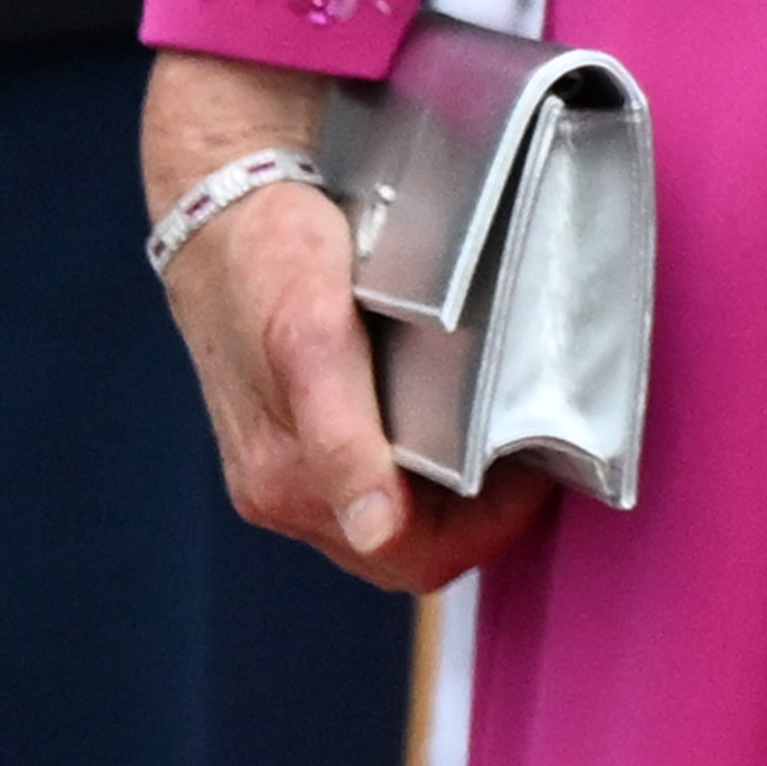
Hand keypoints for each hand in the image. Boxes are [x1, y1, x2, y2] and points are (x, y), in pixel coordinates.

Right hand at [141, 50, 551, 596]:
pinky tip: (461, 404)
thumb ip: (340, 440)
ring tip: (512, 418)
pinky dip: (429, 456)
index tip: (546, 465)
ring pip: (400, 511)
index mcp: (290, 484)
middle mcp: (286, 490)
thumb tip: (374, 532)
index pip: (419, 559)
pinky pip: (376, 471)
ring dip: (460, 484)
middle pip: (415, 545)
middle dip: (486, 509)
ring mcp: (288, 463)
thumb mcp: (312, 337)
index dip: (493, 528)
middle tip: (542, 439)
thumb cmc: (269, 262)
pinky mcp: (294, 430)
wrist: (220, 206)